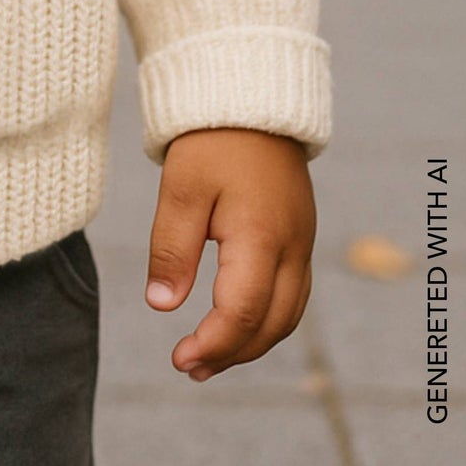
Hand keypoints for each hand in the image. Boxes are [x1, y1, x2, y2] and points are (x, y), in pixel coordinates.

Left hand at [144, 127, 315, 382]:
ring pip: (287, 314)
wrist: (253, 98)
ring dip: (251, 342)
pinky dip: (266, 319)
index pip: (241, 312)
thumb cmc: (212, 139)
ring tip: (208, 358)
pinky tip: (236, 324)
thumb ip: (172, 248)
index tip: (178, 358)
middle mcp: (293, 247)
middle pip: (271, 324)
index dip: (212, 344)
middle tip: (189, 367)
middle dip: (232, 353)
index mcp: (262, 236)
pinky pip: (293, 295)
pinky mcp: (300, 236)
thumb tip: (162, 306)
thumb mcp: (180, 187)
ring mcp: (302, 242)